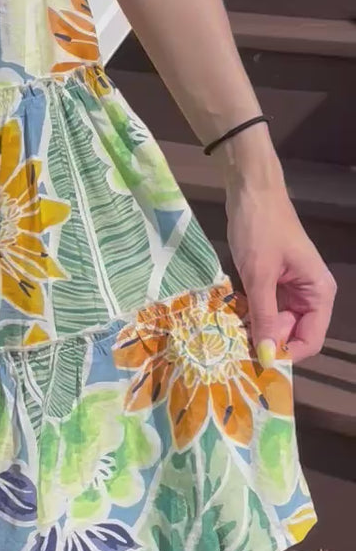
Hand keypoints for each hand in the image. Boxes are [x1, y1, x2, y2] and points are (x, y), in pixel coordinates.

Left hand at [226, 178, 335, 366]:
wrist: (250, 190)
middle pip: (293, 334)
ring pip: (277, 323)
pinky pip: (267, 308)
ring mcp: (292, 288)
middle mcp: (311, 293)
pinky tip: (233, 315)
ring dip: (257, 329)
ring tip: (231, 332)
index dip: (286, 354)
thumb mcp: (259, 275)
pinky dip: (252, 314)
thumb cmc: (259, 228)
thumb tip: (267, 356)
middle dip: (268, 341)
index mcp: (319, 292)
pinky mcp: (275, 281)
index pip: (311, 340)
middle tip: (236, 345)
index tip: (256, 360)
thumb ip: (265, 317)